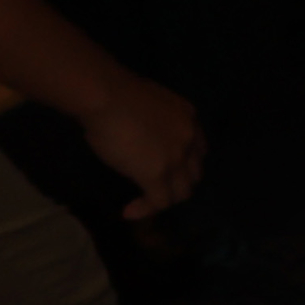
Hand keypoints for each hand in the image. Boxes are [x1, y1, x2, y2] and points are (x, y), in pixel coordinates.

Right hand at [72, 74, 205, 217]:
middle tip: (156, 189)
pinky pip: (159, 202)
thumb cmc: (114, 92)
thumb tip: (139, 132)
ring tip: (145, 204)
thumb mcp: (148, 104)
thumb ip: (154, 122)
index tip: (168, 169)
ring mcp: (176, 158)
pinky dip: (145, 210)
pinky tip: (129, 212)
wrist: (106, 95)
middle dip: (178, 183)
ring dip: (164, 200)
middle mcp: (189, 138)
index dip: (185, 163)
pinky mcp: (157, 174)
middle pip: (194, 173)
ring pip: (182, 192)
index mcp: (188, 117)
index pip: (198, 149)